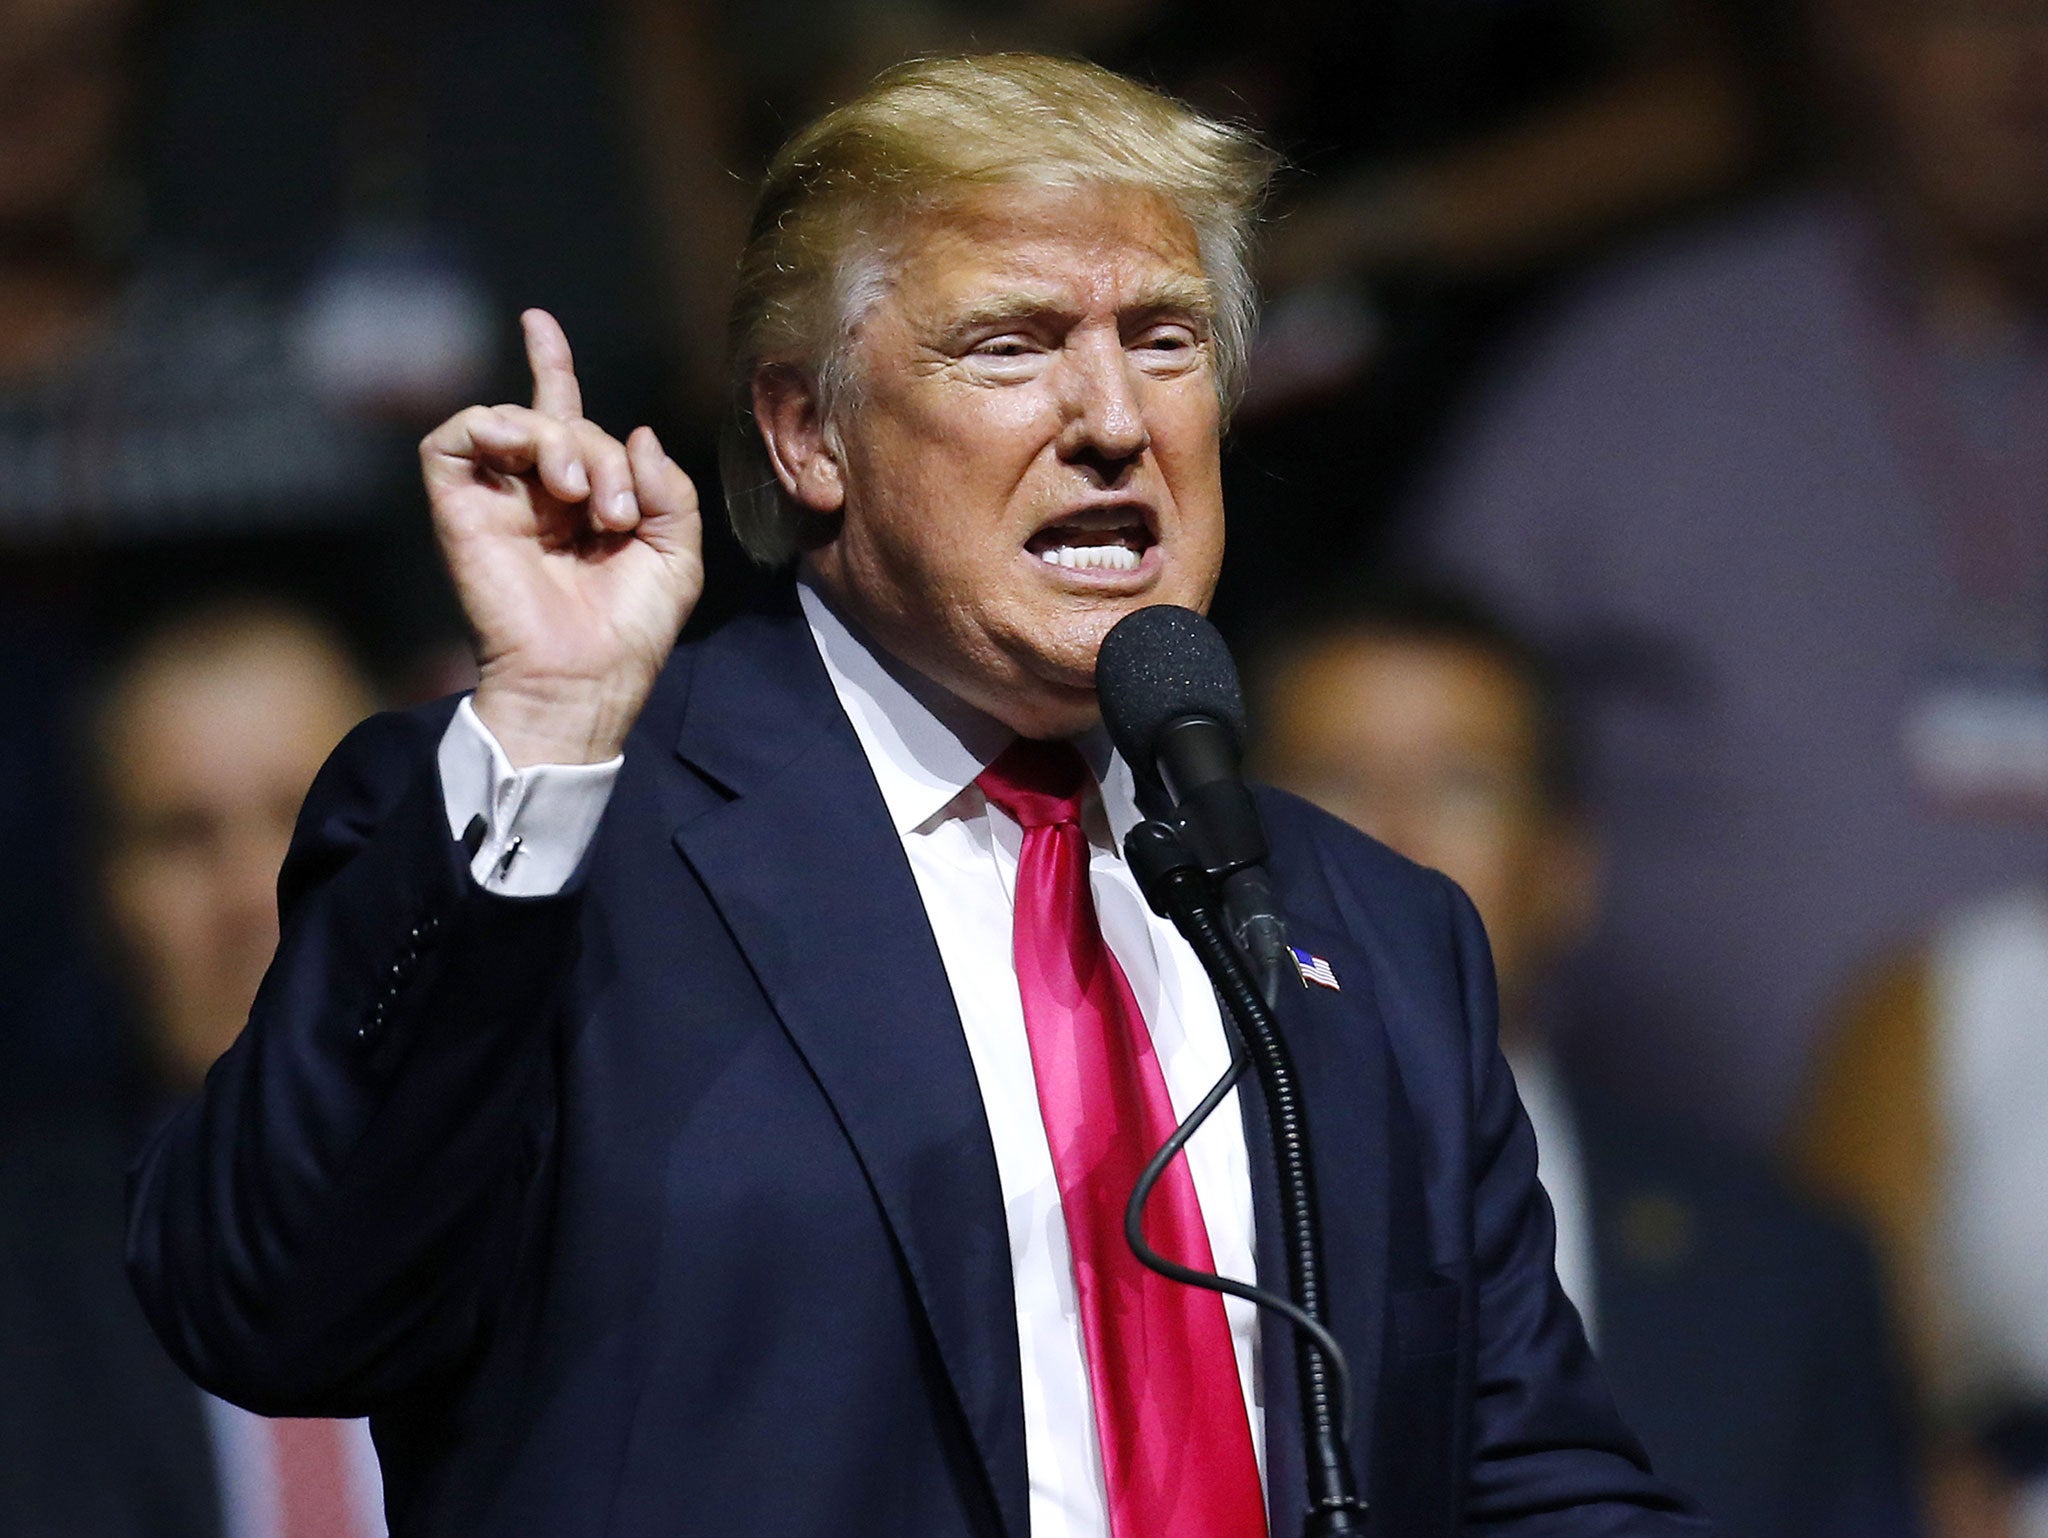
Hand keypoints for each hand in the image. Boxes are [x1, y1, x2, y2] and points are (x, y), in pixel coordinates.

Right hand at [421, 310, 703, 765]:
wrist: (584, 680)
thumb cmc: (630, 631)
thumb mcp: (677, 554)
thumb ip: (670, 489)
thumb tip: (636, 435)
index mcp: (584, 499)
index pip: (563, 416)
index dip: (550, 364)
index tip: (536, 321)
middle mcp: (536, 492)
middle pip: (565, 420)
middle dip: (602, 452)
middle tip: (618, 515)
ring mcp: (496, 499)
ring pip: (518, 421)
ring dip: (561, 443)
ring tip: (583, 499)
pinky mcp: (459, 509)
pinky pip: (456, 437)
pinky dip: (493, 426)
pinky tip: (528, 456)